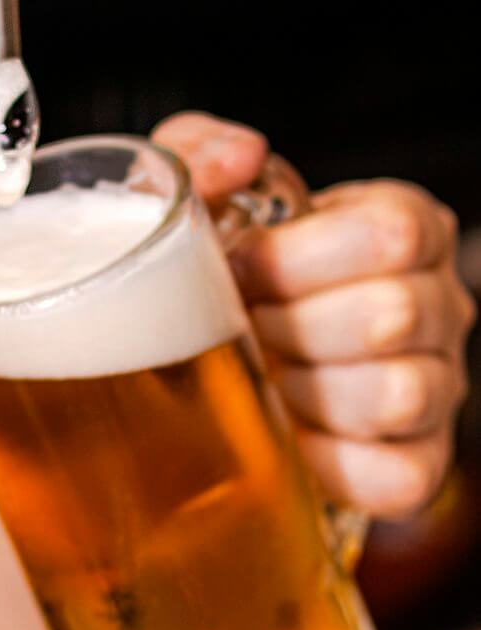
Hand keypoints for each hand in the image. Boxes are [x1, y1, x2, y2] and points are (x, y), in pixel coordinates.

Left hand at [154, 112, 474, 520]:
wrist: (193, 363)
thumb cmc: (213, 270)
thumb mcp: (192, 196)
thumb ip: (201, 152)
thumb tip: (241, 156)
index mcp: (404, 228)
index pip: (393, 233)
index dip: (295, 257)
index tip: (236, 266)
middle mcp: (437, 306)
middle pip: (391, 313)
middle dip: (289, 325)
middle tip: (242, 328)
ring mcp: (437, 388)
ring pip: (399, 394)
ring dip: (306, 391)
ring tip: (262, 380)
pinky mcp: (416, 465)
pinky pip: (398, 477)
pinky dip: (328, 462)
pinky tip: (284, 437)